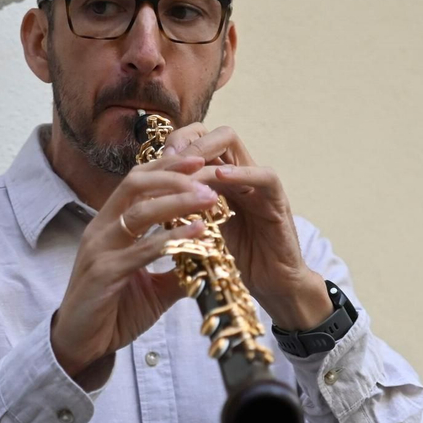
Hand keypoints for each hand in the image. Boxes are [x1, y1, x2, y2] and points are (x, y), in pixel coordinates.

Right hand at [50, 152, 213, 384]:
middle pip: (135, 184)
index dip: (166, 167)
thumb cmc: (113, 312)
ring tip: (209, 199)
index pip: (136, 182)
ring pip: (138, 211)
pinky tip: (198, 233)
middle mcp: (101, 230)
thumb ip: (178, 268)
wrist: (81, 346)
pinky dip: (172, 238)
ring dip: (177, 201)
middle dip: (174, 176)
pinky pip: (142, 250)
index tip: (199, 160)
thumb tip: (212, 259)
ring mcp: (99, 250)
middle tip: (208, 175)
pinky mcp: (102, 274)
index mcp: (110, 226)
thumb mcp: (153, 287)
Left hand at [162, 124, 331, 328]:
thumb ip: (179, 213)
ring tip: (186, 167)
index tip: (155, 162)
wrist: (269, 289)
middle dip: (187, 142)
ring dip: (204, 152)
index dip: (175, 145)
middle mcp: (239, 175)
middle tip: (169, 161)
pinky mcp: (278, 203)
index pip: (197, 142)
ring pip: (233, 145)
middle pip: (213, 134)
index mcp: (220, 181)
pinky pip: (264, 177)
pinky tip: (220, 176)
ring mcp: (258, 186)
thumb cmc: (233, 263)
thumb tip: (144, 201)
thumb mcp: (198, 233)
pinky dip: (242, 173)